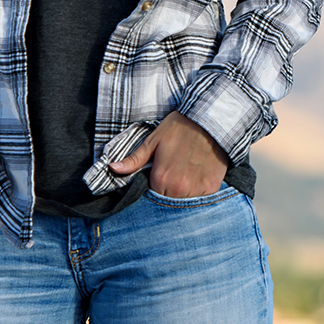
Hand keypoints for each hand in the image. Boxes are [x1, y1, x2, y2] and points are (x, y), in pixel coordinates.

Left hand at [110, 111, 229, 197]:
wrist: (209, 120)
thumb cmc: (179, 128)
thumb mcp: (153, 140)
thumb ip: (134, 159)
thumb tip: (112, 168)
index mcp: (160, 178)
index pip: (152, 196)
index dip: (155, 186)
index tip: (159, 176)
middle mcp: (178, 188)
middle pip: (168, 202)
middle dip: (168, 192)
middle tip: (174, 174)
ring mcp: (196, 189)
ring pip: (185, 203)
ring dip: (184, 194)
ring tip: (187, 175)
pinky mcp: (211, 187)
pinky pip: (201, 199)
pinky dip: (199, 192)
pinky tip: (198, 177)